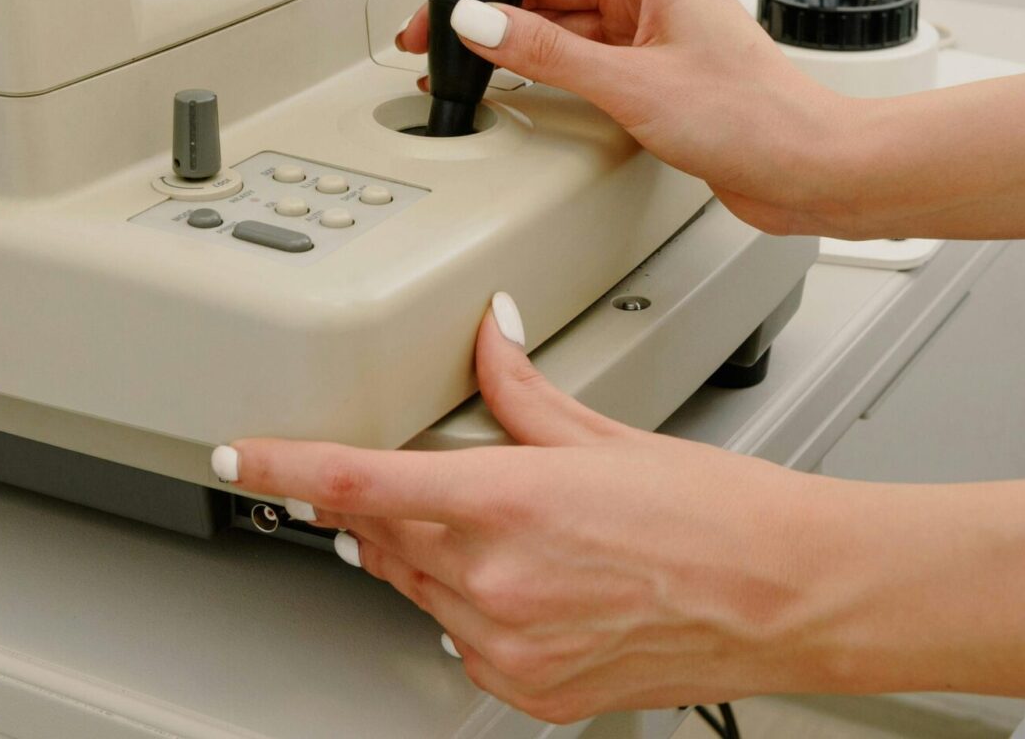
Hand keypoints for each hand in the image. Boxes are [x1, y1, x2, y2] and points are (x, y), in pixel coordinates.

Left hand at [222, 301, 837, 722]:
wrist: (785, 594)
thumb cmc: (716, 514)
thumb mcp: (606, 433)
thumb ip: (521, 388)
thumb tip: (489, 334)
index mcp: (508, 504)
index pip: (356, 482)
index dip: (282, 468)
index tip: (239, 456)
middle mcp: (496, 583)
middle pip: (381, 535)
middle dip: (378, 504)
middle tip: (416, 476)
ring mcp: (511, 646)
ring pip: (418, 590)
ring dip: (426, 554)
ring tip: (496, 527)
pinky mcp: (531, 690)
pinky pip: (464, 642)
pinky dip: (471, 607)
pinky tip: (524, 582)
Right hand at [401, 0, 857, 234]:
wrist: (805, 167)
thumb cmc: (755, 115)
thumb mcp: (634, 85)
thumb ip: (548, 54)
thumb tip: (481, 22)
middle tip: (442, 15)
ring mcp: (647, 26)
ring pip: (560, 13)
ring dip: (510, 30)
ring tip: (458, 54)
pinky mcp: (647, 68)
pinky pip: (577, 51)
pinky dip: (537, 62)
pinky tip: (504, 79)